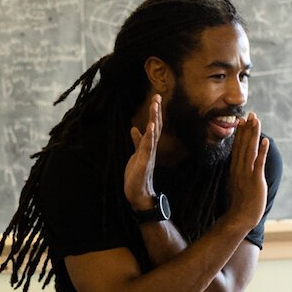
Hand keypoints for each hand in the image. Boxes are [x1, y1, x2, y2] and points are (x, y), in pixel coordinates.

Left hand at [125, 94, 160, 210]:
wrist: (139, 195)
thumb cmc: (138, 176)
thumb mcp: (135, 155)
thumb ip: (137, 142)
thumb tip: (134, 129)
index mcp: (148, 147)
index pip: (153, 127)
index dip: (154, 113)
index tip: (155, 99)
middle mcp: (150, 149)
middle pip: (155, 127)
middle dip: (156, 112)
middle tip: (157, 96)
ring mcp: (148, 155)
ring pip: (153, 134)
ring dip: (154, 119)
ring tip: (155, 105)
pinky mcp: (144, 162)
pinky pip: (148, 147)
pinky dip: (150, 136)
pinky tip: (151, 126)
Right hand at [226, 111, 268, 225]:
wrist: (240, 217)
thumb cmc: (240, 204)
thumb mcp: (237, 185)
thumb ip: (239, 174)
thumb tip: (240, 168)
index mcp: (234, 169)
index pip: (237, 147)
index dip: (240, 133)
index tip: (241, 121)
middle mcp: (239, 168)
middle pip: (243, 145)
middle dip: (247, 129)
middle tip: (250, 114)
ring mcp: (247, 173)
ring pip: (250, 150)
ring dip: (253, 134)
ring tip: (256, 121)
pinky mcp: (255, 180)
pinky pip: (259, 162)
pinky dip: (262, 151)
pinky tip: (265, 141)